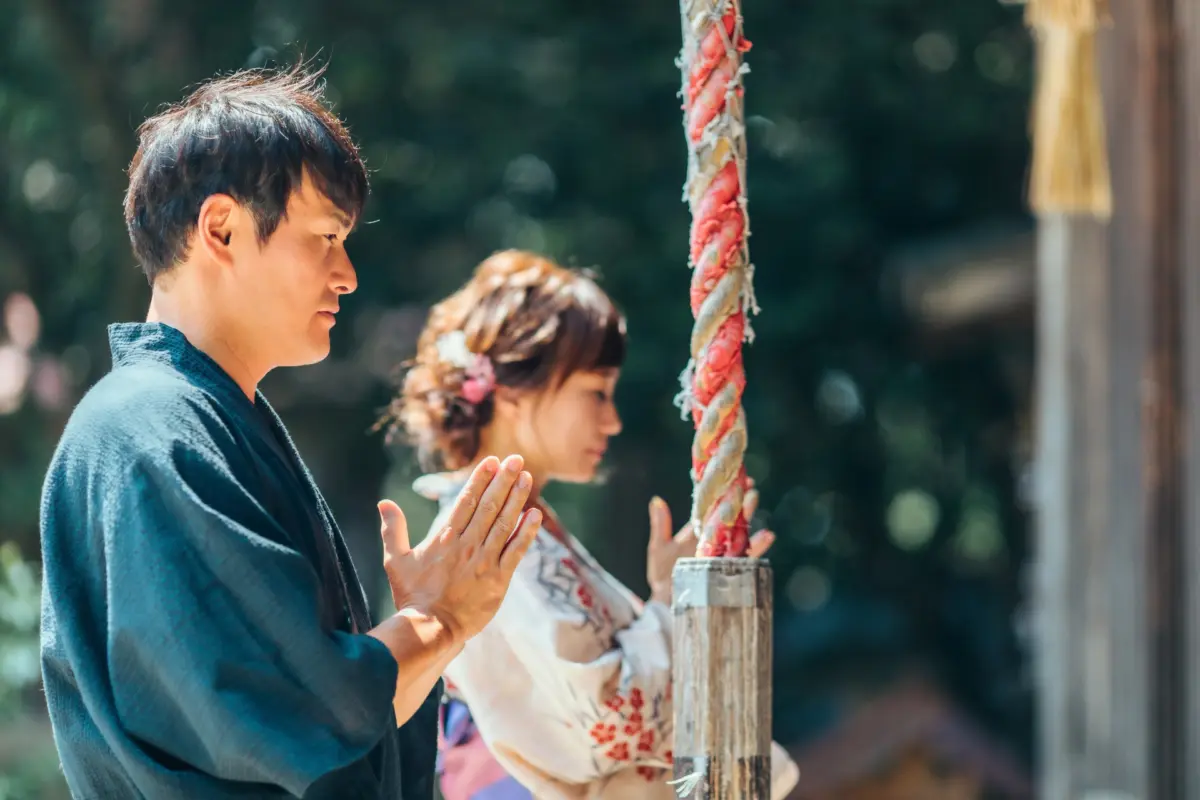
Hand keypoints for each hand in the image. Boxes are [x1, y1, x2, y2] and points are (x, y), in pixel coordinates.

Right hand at [378, 455, 541, 643]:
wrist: (430, 629)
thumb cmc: (412, 596)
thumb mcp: (395, 561)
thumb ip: (393, 530)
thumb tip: (384, 503)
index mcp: (445, 538)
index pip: (466, 500)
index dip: (480, 479)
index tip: (492, 461)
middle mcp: (467, 544)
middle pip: (489, 506)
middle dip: (503, 480)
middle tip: (516, 459)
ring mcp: (484, 561)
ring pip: (504, 523)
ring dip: (517, 499)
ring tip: (527, 477)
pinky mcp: (498, 580)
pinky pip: (516, 551)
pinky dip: (526, 533)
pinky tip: (535, 515)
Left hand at [645, 483, 774, 604]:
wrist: (668, 603)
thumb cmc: (663, 576)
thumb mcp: (659, 549)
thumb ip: (661, 526)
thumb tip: (656, 500)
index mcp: (699, 530)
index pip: (712, 506)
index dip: (720, 491)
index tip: (728, 474)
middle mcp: (715, 538)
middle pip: (730, 515)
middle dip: (739, 499)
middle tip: (748, 483)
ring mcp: (724, 553)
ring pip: (741, 530)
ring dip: (748, 515)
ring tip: (754, 499)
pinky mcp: (731, 568)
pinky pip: (748, 556)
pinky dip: (758, 545)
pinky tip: (767, 535)